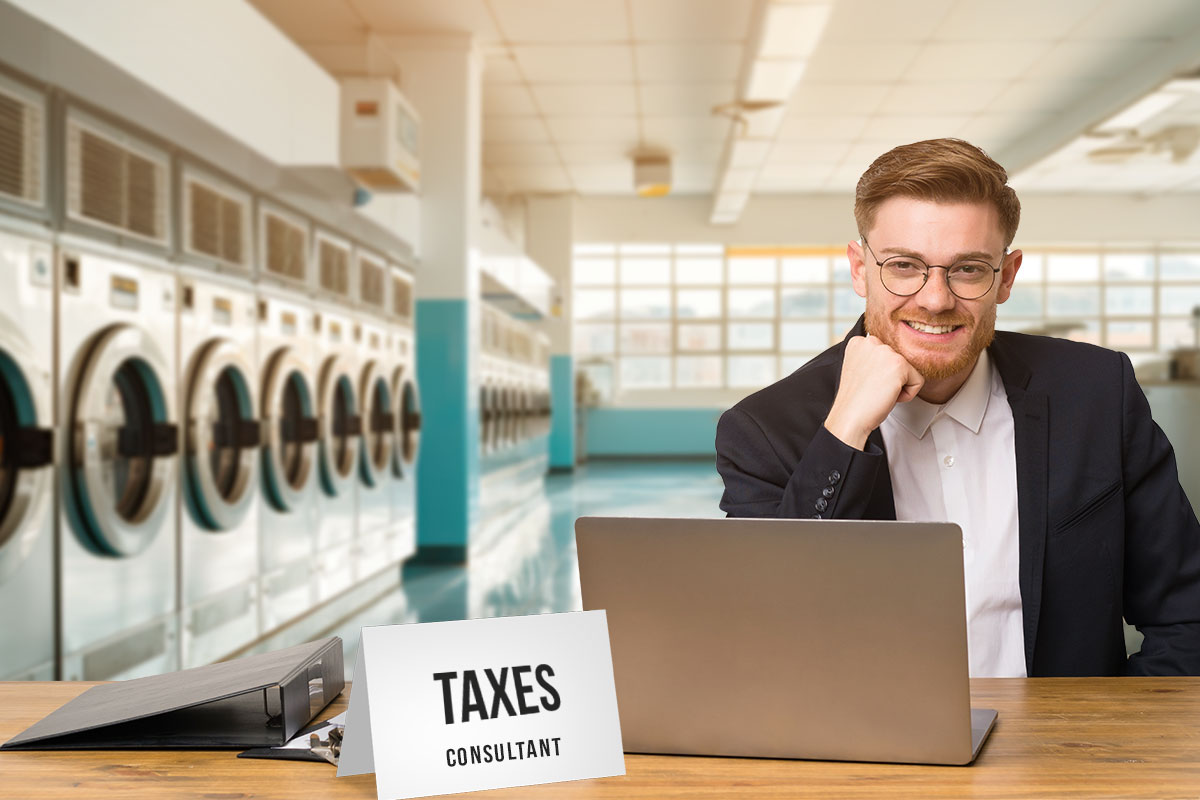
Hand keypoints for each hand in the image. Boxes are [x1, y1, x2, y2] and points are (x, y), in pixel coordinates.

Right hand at [823, 334, 923, 449]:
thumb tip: (891, 362)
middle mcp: (871, 342)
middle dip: (891, 378)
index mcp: (859, 342)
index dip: (880, 374)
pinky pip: (917, 381)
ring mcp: (885, 351)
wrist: (850, 417)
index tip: (866, 383)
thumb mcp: (860, 370)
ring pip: (909, 371)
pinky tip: (887, 396)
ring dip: (898, 386)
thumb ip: (874, 359)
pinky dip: (907, 395)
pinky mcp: (899, 364)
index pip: (887, 355)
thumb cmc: (855, 401)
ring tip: (879, 392)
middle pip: (899, 361)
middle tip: (873, 389)